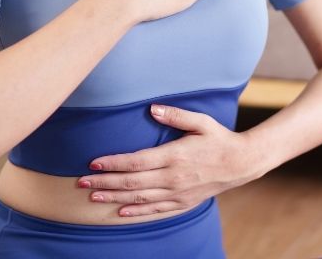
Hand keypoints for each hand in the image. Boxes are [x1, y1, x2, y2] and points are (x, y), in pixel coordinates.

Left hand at [76, 104, 258, 216]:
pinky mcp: (182, 203)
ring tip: (93, 198)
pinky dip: (136, 213)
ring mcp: (177, 193)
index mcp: (174, 156)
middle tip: (81, 183)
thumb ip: (176, 115)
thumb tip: (152, 108)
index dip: (113, 163)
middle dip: (104, 183)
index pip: (136, 162)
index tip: (93, 163)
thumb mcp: (201, 122)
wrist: (241, 163)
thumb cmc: (219, 138)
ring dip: (114, 199)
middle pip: (131, 183)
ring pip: (139, 199)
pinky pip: (155, 210)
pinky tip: (120, 213)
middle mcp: (173, 178)